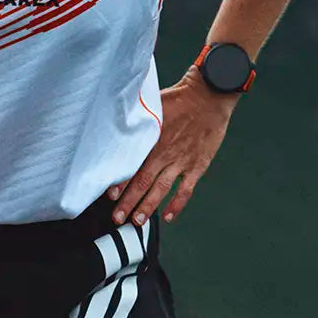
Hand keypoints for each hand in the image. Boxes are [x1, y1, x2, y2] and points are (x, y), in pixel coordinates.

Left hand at [108, 71, 237, 226]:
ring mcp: (181, 162)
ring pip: (161, 190)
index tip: (109, 196)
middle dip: (128, 203)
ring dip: (148, 208)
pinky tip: (168, 216)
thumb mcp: (152, 105)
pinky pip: (186, 190)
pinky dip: (177, 205)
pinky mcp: (197, 166)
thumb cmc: (179, 98)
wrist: (208, 96)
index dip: (119, 183)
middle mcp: (164, 154)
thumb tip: (117, 123)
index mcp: (151, 140)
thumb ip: (136, 120)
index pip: (131, 166)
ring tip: (137, 221)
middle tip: (117, 218)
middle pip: (142, 184)